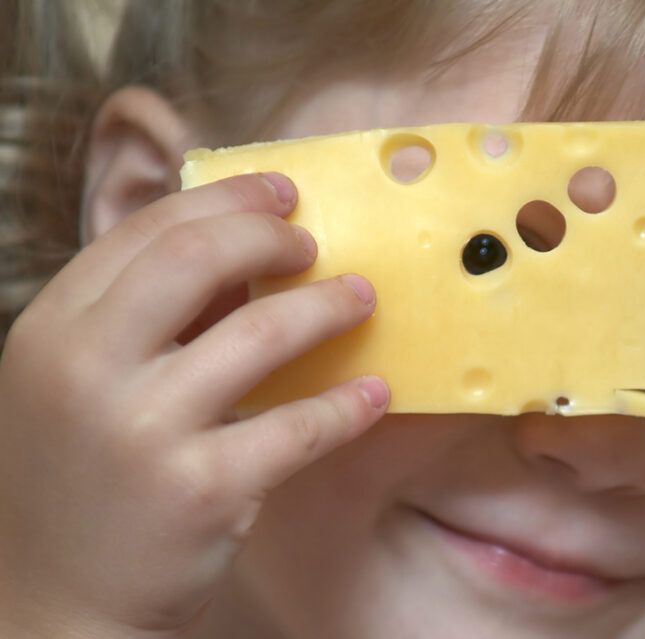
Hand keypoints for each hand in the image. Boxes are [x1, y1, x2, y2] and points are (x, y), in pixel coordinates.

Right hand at [0, 173, 388, 637]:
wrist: (56, 604)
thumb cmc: (84, 479)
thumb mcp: (81, 385)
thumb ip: (147, 318)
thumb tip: (245, 252)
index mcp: (52, 330)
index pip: (147, 231)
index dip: (225, 200)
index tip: (280, 192)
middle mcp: (86, 370)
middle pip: (197, 257)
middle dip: (270, 235)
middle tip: (315, 240)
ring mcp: (143, 429)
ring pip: (263, 333)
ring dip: (328, 306)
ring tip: (363, 298)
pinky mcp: (202, 488)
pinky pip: (298, 426)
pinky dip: (347, 404)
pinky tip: (376, 392)